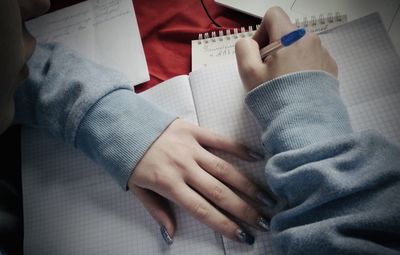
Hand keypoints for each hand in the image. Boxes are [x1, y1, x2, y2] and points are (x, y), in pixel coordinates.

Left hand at [128, 119, 270, 244]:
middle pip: (219, 192)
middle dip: (244, 210)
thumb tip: (170, 235)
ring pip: (224, 169)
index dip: (225, 225)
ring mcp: (191, 148)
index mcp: (169, 185)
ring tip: (267, 198)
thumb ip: (157, 212)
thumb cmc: (131, 161)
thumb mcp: (138, 190)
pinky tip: (256, 157)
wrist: (122, 127)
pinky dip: (238, 148)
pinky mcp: (193, 130)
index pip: (202, 210)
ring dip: (248, 185)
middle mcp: (183, 168)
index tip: (244, 235)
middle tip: (265, 221)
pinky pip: (220, 140)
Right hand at [235, 7, 337, 90]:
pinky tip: (297, 88)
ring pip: (299, 47)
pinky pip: (312, 60)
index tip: (259, 53)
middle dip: (274, 49)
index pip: (273, 15)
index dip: (261, 31)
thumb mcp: (249, 73)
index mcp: (290, 37)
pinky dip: (302, 69)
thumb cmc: (275, 98)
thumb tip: (249, 43)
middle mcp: (310, 40)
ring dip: (288, 59)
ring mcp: (323, 54)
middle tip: (268, 74)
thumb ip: (244, 49)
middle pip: (286, 33)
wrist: (305, 124)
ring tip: (283, 84)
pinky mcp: (330, 68)